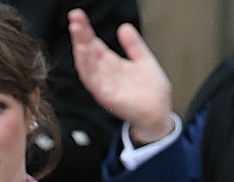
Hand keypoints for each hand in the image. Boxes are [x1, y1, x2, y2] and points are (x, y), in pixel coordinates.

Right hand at [68, 9, 173, 144]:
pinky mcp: (107, 96)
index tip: (79, 15)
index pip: (94, 43)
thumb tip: (124, 27)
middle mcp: (105, 74)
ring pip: (87, 65)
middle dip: (80, 35)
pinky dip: (87, 67)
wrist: (159, 114)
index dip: (86, 30)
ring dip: (80, 48)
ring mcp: (104, 86)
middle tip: (74, 18)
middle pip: (88, 52)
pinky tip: (84, 53)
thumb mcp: (143, 60)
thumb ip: (133, 44)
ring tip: (76, 31)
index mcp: (112, 64)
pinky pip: (93, 81)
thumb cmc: (151, 93)